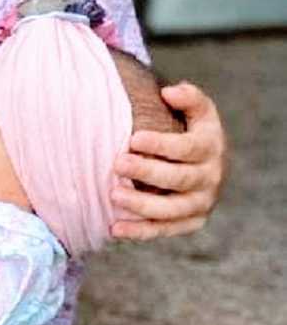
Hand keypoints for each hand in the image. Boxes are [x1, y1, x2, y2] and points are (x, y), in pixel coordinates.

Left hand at [111, 81, 225, 240]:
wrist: (207, 162)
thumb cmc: (192, 129)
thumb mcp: (198, 110)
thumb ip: (189, 97)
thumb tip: (170, 92)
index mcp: (211, 147)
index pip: (188, 148)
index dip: (161, 144)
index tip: (134, 139)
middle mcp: (211, 178)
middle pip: (179, 179)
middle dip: (147, 172)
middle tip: (118, 163)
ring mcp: (201, 203)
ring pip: (171, 210)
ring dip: (142, 205)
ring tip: (113, 195)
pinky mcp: (190, 222)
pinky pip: (164, 230)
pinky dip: (140, 232)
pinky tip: (115, 229)